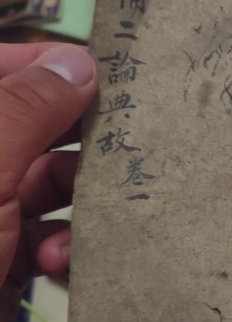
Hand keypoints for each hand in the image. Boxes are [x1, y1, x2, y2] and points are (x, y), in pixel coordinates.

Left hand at [0, 43, 96, 321]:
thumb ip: (27, 108)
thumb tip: (80, 62)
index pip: (2, 71)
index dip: (48, 65)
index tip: (107, 75)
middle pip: (38, 129)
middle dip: (80, 142)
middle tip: (129, 143)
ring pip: (53, 184)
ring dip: (79, 201)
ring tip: (97, 214)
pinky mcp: (8, 254)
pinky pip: (50, 232)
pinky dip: (64, 244)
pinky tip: (59, 259)